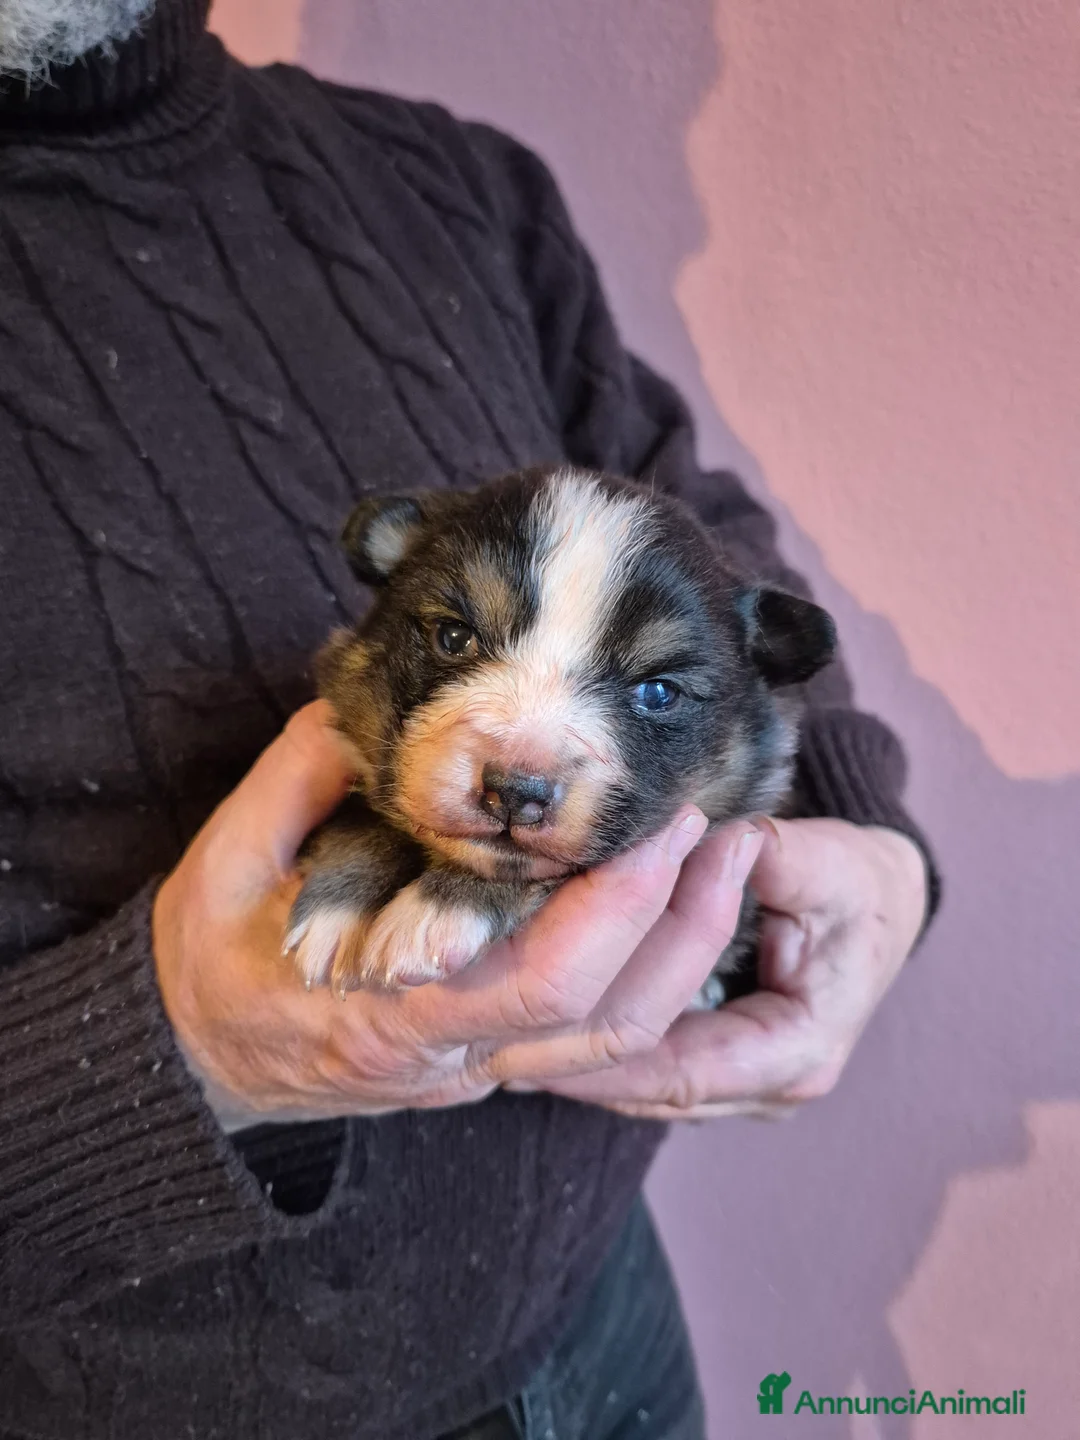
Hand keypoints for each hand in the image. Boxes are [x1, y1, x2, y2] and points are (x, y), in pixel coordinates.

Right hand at [152, 702, 762, 1130]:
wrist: (198, 1054)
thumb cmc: (213, 957)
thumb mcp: (231, 860)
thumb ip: (303, 778)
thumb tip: (371, 706)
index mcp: (391, 1016)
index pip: (541, 985)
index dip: (619, 911)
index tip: (661, 819)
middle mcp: (454, 1058)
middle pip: (608, 1022)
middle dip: (682, 923)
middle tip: (723, 825)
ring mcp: (480, 1069)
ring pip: (619, 1044)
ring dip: (688, 953)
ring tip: (727, 858)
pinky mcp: (493, 1057)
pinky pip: (598, 1036)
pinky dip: (656, 973)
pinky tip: (683, 901)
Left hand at [511, 817, 927, 1119]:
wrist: (883, 905)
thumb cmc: (857, 885)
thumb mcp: (828, 862)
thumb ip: (775, 857)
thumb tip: (723, 841)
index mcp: (797, 1052)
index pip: (677, 1069)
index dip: (598, 1053)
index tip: (526, 1026)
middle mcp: (770, 1085)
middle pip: (650, 1089)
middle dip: (570, 1065)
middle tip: (486, 1040)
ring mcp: (747, 1084)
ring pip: (645, 1089)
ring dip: (577, 1063)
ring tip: (496, 1038)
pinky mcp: (724, 1066)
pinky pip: (653, 1070)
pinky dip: (600, 1050)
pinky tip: (542, 1028)